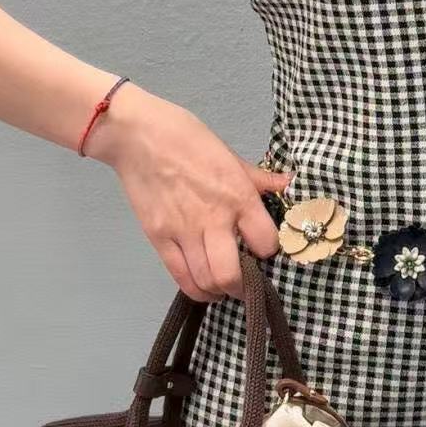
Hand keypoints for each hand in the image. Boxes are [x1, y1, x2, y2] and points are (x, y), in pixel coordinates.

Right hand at [84, 82, 292, 301]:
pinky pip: (179, 276)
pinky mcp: (158, 238)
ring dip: (219, 291)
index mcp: (238, 196)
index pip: (266, 242)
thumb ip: (259, 178)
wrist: (137, 135)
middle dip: (243, 286)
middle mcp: (214, 219)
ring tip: (224, 286)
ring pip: (206, 281)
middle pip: (232, 275)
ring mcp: (183, 232)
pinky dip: (195, 289)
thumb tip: (288, 183)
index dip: (269, 251)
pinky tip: (203, 286)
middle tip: (245, 281)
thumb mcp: (230, 154)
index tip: (264, 249)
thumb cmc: (186, 138)